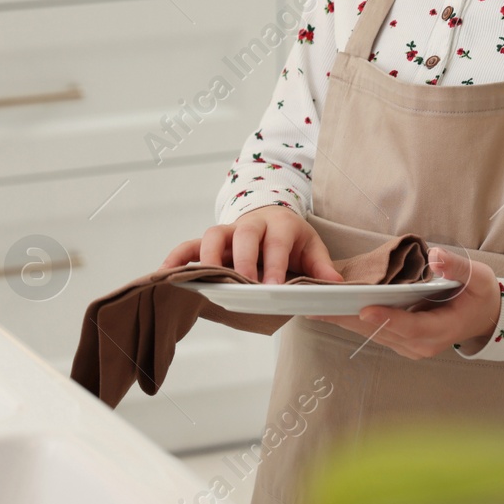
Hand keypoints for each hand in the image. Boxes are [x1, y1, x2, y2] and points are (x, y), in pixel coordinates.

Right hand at [161, 206, 343, 284]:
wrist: (272, 216)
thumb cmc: (290, 237)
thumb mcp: (311, 247)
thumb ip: (321, 266)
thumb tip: (336, 285)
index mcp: (279, 225)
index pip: (275, 243)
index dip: (273, 264)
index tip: (272, 287)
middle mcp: (251, 225)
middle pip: (243, 235)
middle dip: (242, 259)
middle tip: (244, 284)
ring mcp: (228, 232)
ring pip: (213, 235)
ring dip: (208, 256)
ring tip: (205, 280)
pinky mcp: (211, 242)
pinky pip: (190, 245)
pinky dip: (178, 257)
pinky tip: (167, 273)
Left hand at [306, 248, 501, 358]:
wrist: (484, 316)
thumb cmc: (479, 295)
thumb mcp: (477, 277)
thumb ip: (456, 267)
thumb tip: (437, 257)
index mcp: (441, 329)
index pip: (410, 326)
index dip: (387, 318)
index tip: (364, 309)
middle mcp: (422, 344)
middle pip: (381, 331)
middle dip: (350, 318)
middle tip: (320, 306)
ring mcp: (410, 346)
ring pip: (372, 333)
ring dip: (345, 320)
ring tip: (316, 306)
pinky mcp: (401, 341)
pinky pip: (373, 332)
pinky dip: (352, 320)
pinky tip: (332, 309)